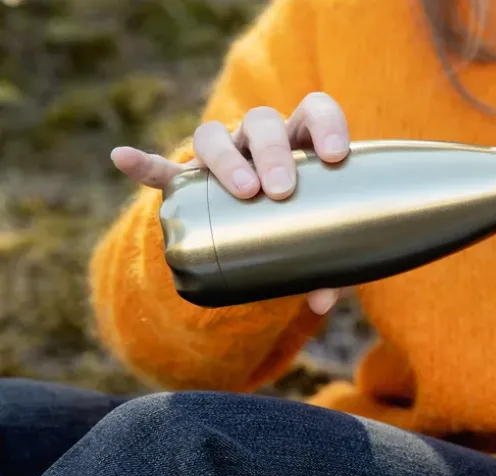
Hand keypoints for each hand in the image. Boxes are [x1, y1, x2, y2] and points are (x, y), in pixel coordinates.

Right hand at [110, 92, 350, 314]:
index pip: (314, 113)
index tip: (334, 156)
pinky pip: (163, 169)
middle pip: (262, 123)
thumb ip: (327, 270)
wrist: (262, 233)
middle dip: (273, 152)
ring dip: (225, 158)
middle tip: (282, 189)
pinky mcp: (188, 181)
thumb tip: (322, 304)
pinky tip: (124, 158)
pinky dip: (144, 164)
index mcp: (300, 142)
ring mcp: (223, 156)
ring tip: (242, 190)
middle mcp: (260, 140)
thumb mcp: (319, 245)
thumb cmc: (303, 228)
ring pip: (215, 136)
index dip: (325, 125)